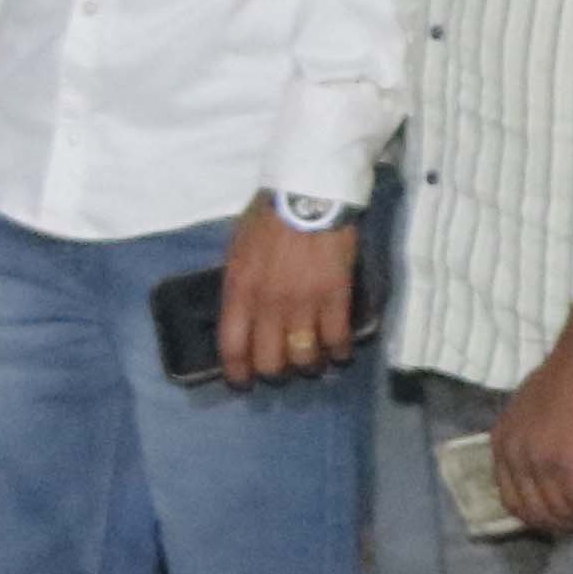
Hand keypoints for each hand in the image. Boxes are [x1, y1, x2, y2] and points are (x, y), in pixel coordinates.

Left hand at [215, 211, 360, 385]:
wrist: (308, 192)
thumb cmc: (269, 216)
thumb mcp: (237, 248)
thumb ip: (238, 284)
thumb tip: (239, 312)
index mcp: (240, 290)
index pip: (233, 346)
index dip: (238, 371)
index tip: (243, 381)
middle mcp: (268, 304)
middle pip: (270, 361)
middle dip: (275, 372)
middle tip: (282, 368)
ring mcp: (303, 303)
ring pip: (304, 357)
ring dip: (308, 365)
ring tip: (313, 361)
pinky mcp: (335, 296)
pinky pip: (337, 339)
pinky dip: (339, 352)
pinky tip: (340, 353)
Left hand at [488, 331, 572, 533]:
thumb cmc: (571, 374)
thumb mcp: (533, 410)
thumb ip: (531, 440)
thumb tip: (545, 472)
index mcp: (501, 442)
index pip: (512, 501)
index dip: (540, 516)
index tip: (567, 515)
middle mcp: (514, 455)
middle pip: (535, 513)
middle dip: (566, 524)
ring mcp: (540, 461)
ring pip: (562, 512)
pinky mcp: (570, 462)